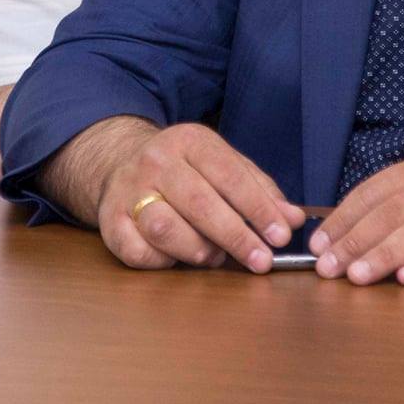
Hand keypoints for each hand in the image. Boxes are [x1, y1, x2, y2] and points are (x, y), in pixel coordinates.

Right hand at [95, 123, 305, 274]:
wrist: (120, 160)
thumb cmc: (185, 169)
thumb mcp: (222, 164)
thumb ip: (259, 189)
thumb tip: (294, 219)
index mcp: (189, 141)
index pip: (229, 175)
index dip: (258, 208)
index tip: (281, 235)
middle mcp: (155, 161)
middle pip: (200, 203)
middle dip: (236, 236)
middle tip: (260, 260)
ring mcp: (128, 191)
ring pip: (165, 228)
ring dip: (198, 250)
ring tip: (215, 256)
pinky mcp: (109, 221)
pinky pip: (138, 252)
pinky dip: (163, 262)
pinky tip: (177, 258)